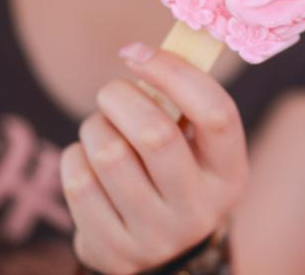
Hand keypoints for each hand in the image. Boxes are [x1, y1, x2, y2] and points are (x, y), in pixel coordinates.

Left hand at [60, 43, 247, 273]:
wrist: (161, 253)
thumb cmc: (177, 174)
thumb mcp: (198, 148)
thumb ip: (183, 105)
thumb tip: (143, 51)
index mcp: (230, 173)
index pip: (216, 113)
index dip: (175, 72)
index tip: (138, 53)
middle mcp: (199, 208)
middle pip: (155, 134)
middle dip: (121, 97)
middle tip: (113, 90)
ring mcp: (156, 234)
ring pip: (109, 154)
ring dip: (95, 126)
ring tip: (101, 127)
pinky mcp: (113, 250)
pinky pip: (79, 182)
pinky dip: (75, 156)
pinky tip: (88, 159)